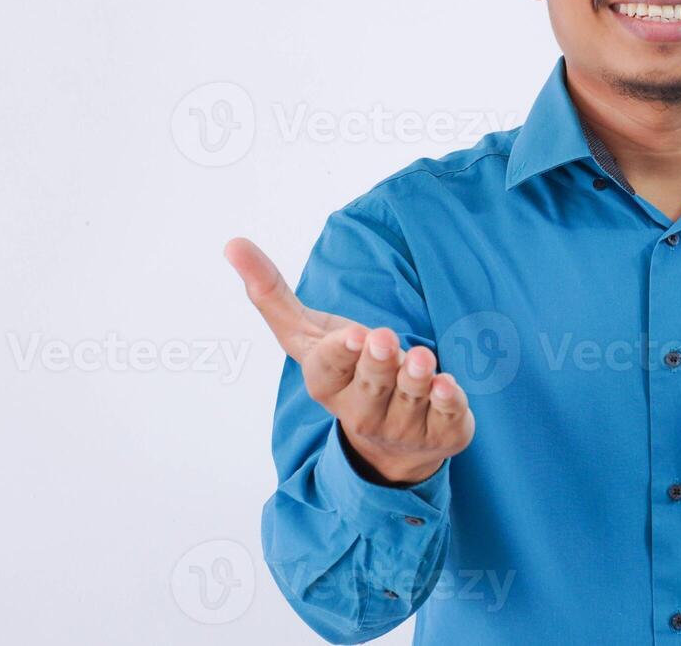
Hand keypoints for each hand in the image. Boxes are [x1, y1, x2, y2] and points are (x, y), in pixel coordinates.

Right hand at [224, 236, 474, 484]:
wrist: (391, 439)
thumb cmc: (345, 370)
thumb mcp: (307, 335)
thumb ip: (271, 293)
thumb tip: (231, 242)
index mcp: (327, 384)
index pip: (329, 369)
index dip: (340, 353)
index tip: (353, 334)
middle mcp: (361, 411)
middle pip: (370, 386)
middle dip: (377, 363)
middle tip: (384, 337)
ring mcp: (401, 427)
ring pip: (409, 401)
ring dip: (415, 379)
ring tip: (422, 357)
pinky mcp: (441, 433)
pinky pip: (446, 421)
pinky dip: (448, 403)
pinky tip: (448, 385)